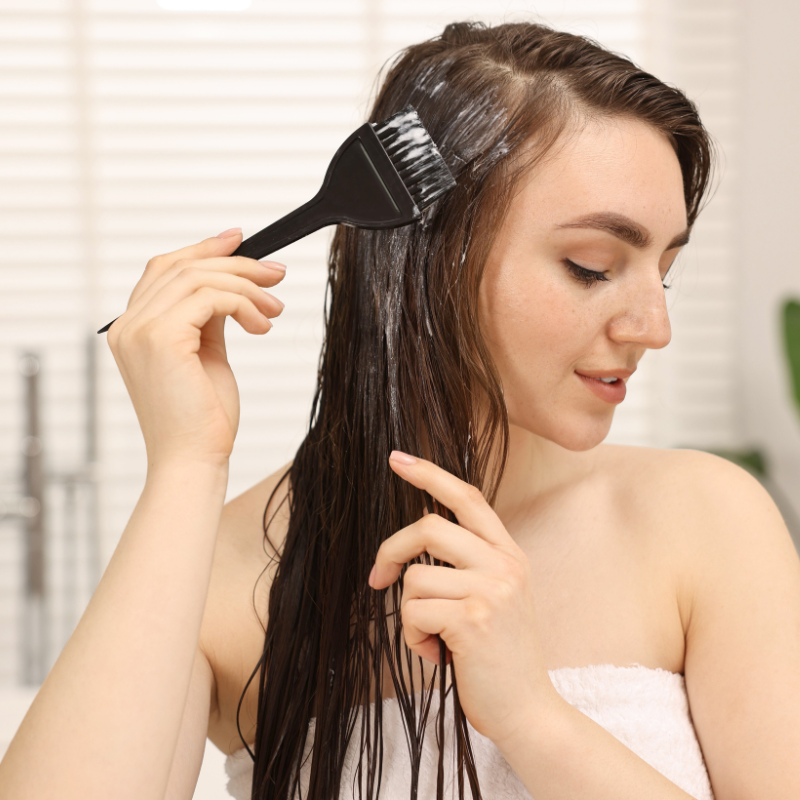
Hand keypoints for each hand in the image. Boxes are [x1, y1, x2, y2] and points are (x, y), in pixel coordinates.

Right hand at [106, 230, 285, 466]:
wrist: (194, 459)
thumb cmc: (202, 418)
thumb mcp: (206, 356)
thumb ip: (208, 319)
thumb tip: (231, 287)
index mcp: (133, 329)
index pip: (164, 270)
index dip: (203, 249)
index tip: (241, 241)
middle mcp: (128, 326)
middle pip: (183, 266)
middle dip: (236, 264)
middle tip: (276, 273)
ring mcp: (139, 330)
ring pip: (199, 277)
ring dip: (247, 286)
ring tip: (276, 308)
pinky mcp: (161, 338)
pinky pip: (210, 297)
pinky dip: (244, 304)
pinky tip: (263, 325)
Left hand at [368, 451, 558, 746]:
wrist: (528, 710)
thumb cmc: (499, 657)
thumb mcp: (496, 597)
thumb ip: (470, 563)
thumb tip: (416, 538)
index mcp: (509, 554)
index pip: (468, 498)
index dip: (430, 473)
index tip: (396, 459)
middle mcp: (504, 565)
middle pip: (427, 527)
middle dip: (391, 551)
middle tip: (378, 578)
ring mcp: (491, 590)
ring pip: (414, 577)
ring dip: (410, 614)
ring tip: (433, 638)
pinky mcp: (473, 619)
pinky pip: (414, 611)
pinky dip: (413, 637)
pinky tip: (437, 655)